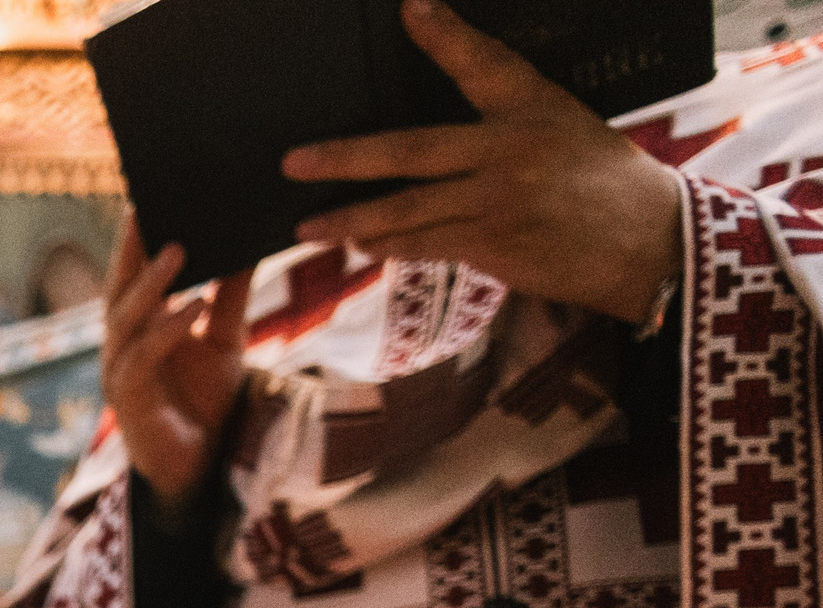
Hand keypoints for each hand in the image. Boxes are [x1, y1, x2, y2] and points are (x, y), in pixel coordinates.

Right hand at [103, 213, 251, 513]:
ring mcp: (119, 373)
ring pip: (126, 318)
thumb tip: (250, 246)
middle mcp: (120, 345)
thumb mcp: (225, 340)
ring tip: (179, 247)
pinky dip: (168, 328)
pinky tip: (193, 304)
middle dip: (131, 249)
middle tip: (147, 207)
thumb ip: (229, 297)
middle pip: (119, 288)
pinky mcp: (129, 401)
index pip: (132, 274)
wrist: (201, 468)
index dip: (135, 240)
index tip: (148, 197)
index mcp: (137, 327)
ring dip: (152, 283)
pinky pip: (144, 356)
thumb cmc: (205, 402)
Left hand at [283, 0, 682, 323]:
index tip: (410, 8)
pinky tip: (362, 246)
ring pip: (405, 210)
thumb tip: (433, 143)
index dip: (444, 34)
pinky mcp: (495, 245)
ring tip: (309, 226)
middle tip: (294, 161)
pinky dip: (389, 247)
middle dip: (344, 158)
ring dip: (351, 220)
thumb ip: (504, 126)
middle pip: (410, 151)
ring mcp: (499, 200)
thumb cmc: (605, 183)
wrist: (650, 242)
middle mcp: (511, 149)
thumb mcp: (565, 128)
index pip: (482, 62)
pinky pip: (425, 245)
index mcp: (534, 107)